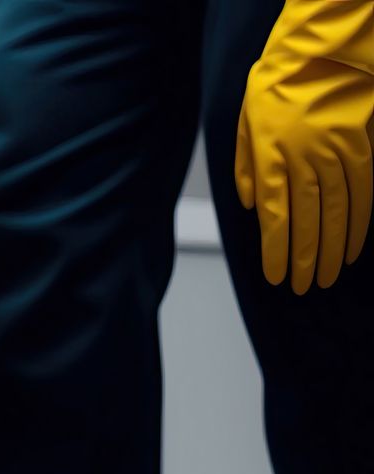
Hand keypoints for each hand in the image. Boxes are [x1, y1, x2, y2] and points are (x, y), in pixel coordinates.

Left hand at [234, 1, 373, 293]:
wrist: (318, 53)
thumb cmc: (276, 86)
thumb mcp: (245, 124)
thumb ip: (245, 168)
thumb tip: (249, 207)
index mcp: (271, 158)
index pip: (273, 218)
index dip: (276, 252)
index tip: (277, 277)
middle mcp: (304, 161)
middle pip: (307, 222)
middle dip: (305, 260)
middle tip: (304, 287)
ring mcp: (336, 155)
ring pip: (337, 213)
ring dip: (334, 249)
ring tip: (328, 276)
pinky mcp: (360, 147)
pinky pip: (363, 192)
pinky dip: (359, 222)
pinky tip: (354, 245)